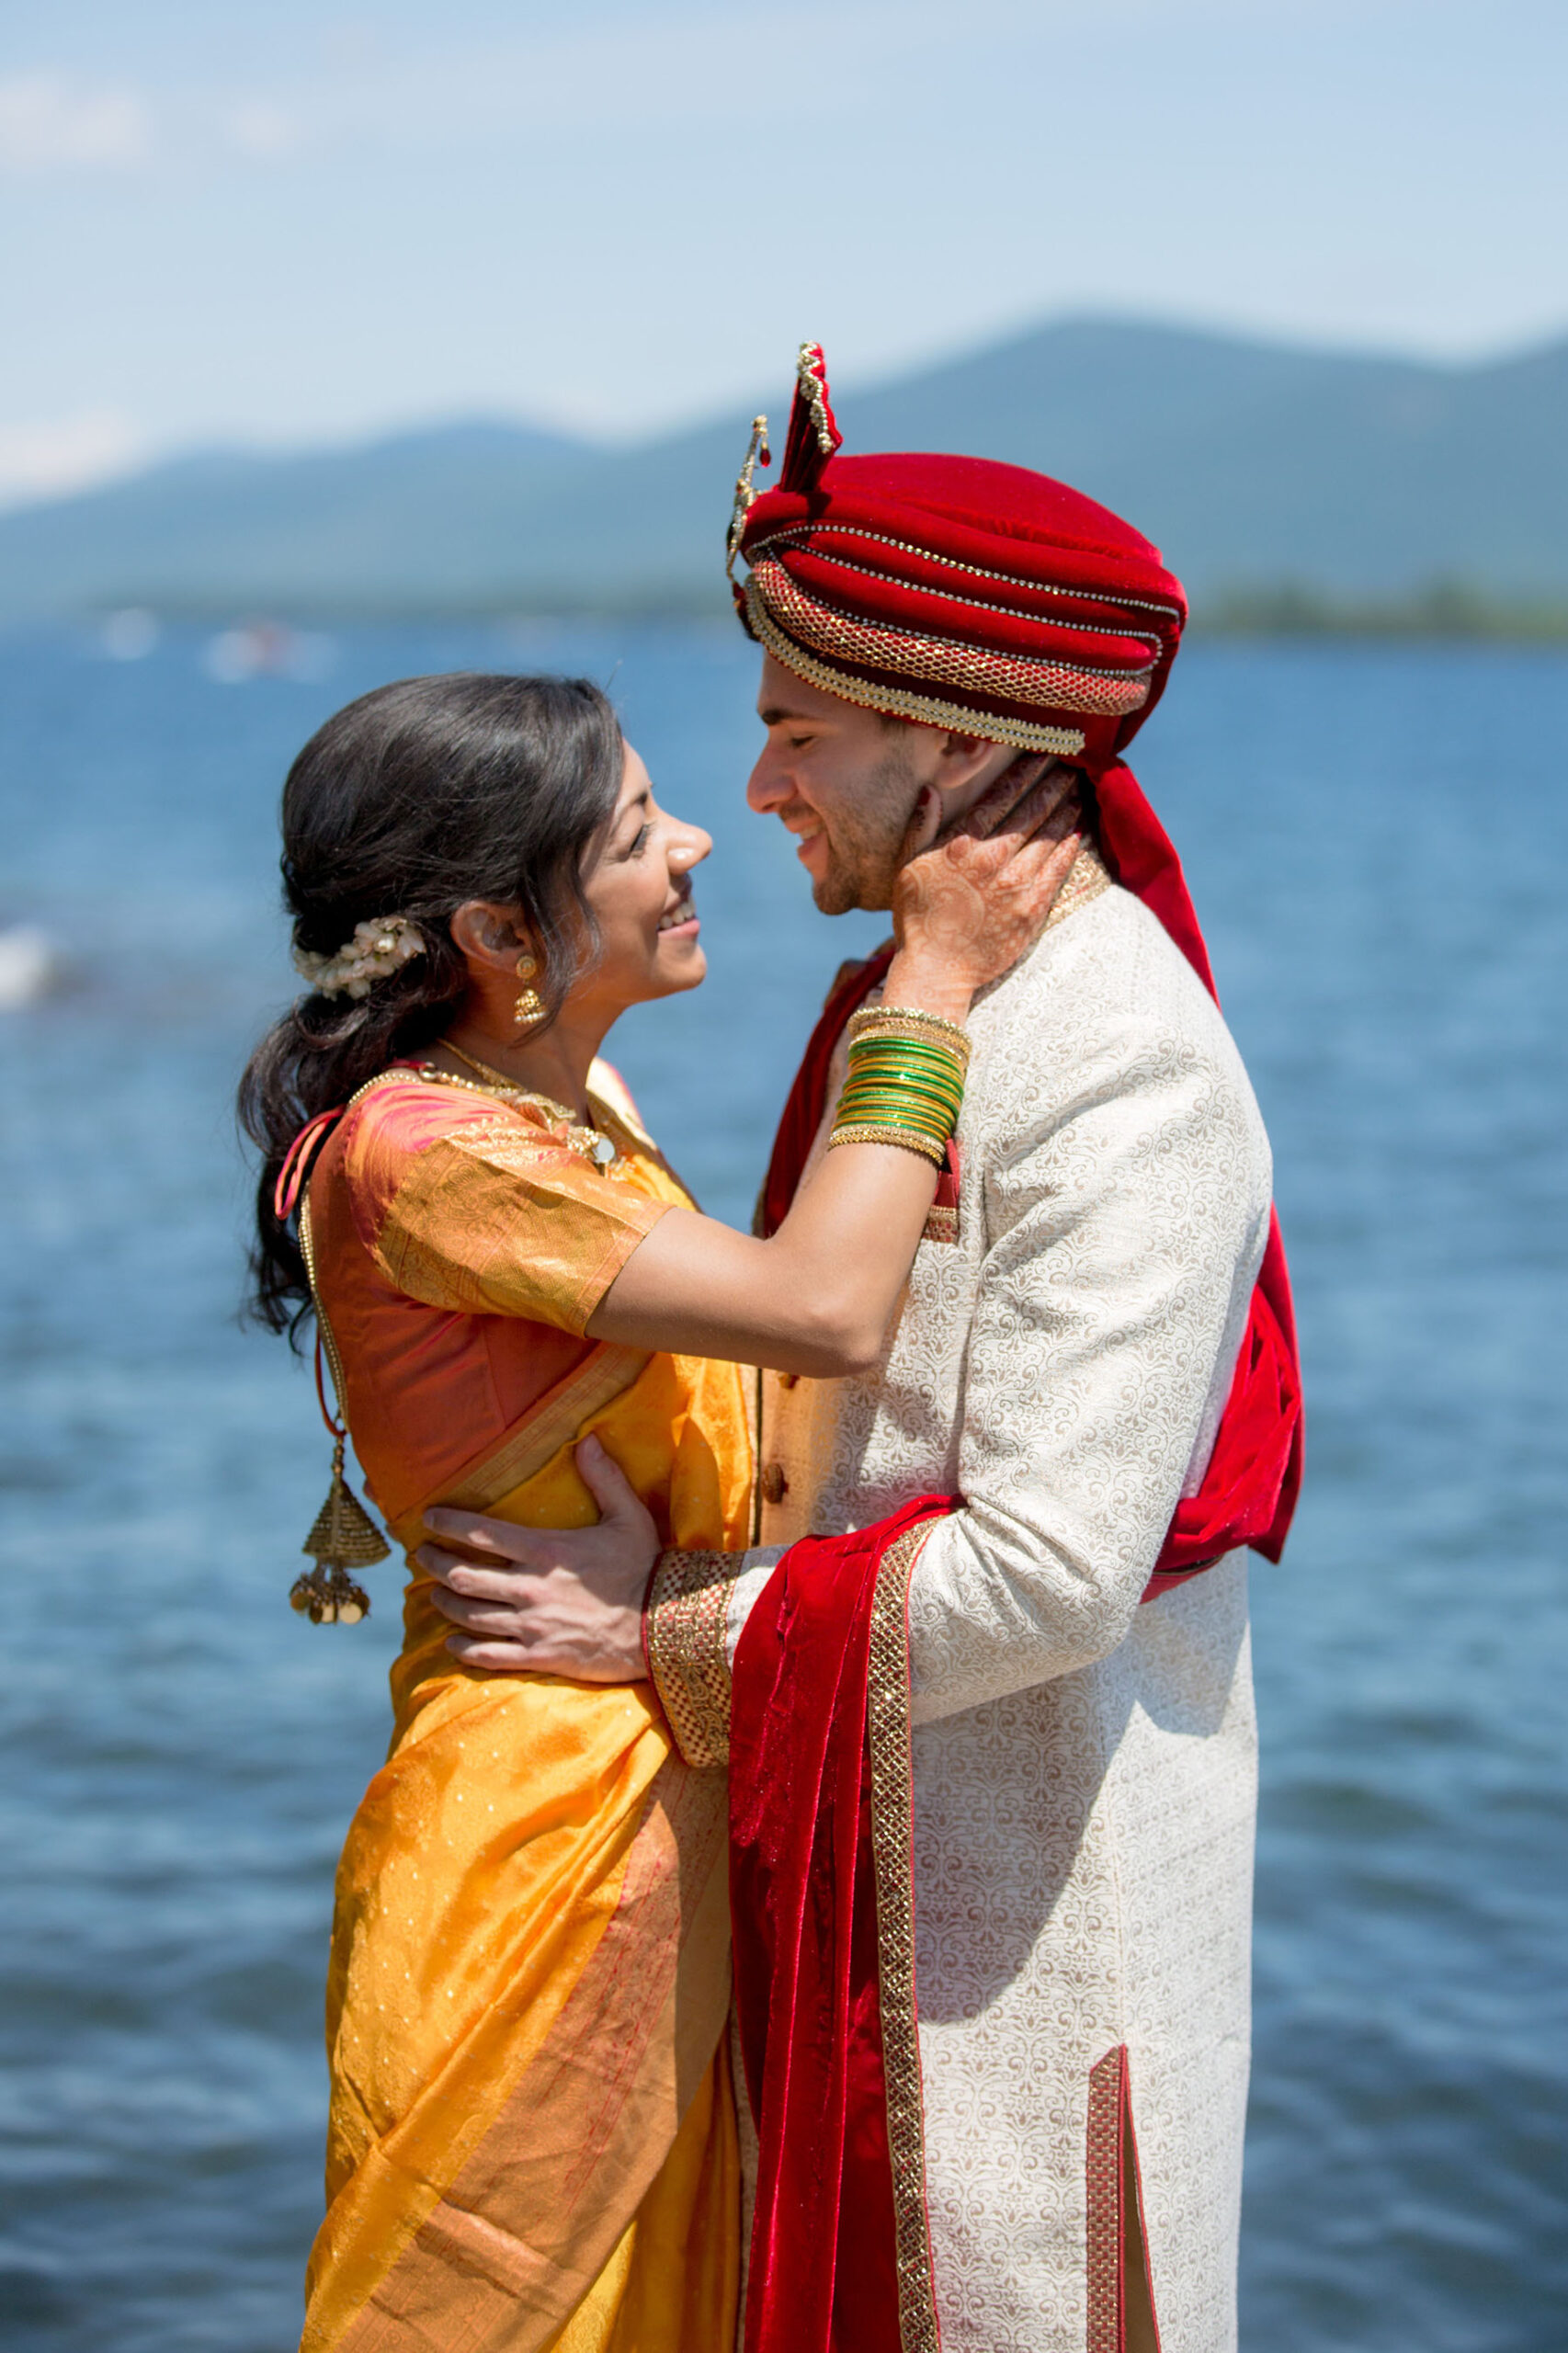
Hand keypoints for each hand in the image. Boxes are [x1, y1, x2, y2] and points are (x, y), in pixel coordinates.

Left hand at [416, 1435, 657, 1679]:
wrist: (661, 1628)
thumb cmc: (644, 1567)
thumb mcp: (628, 1516)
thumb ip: (604, 1477)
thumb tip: (588, 1439)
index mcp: (545, 1550)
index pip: (481, 1534)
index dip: (448, 1524)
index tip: (428, 1519)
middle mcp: (530, 1588)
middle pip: (463, 1576)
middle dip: (435, 1564)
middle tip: (422, 1558)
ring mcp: (531, 1625)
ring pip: (469, 1614)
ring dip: (444, 1603)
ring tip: (434, 1594)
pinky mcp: (539, 1656)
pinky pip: (488, 1655)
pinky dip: (463, 1647)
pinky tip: (452, 1642)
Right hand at [890, 759, 1082, 1005]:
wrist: (937, 970)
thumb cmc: (917, 919)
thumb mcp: (907, 867)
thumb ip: (920, 827)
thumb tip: (931, 790)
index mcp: (961, 846)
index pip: (1001, 798)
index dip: (1024, 773)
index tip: (1042, 756)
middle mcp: (993, 861)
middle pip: (1032, 813)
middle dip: (1053, 785)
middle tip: (1070, 766)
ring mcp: (1016, 886)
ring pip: (1050, 837)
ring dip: (1066, 810)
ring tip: (1078, 792)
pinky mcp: (1033, 910)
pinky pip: (1058, 870)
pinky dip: (1070, 847)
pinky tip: (1078, 831)